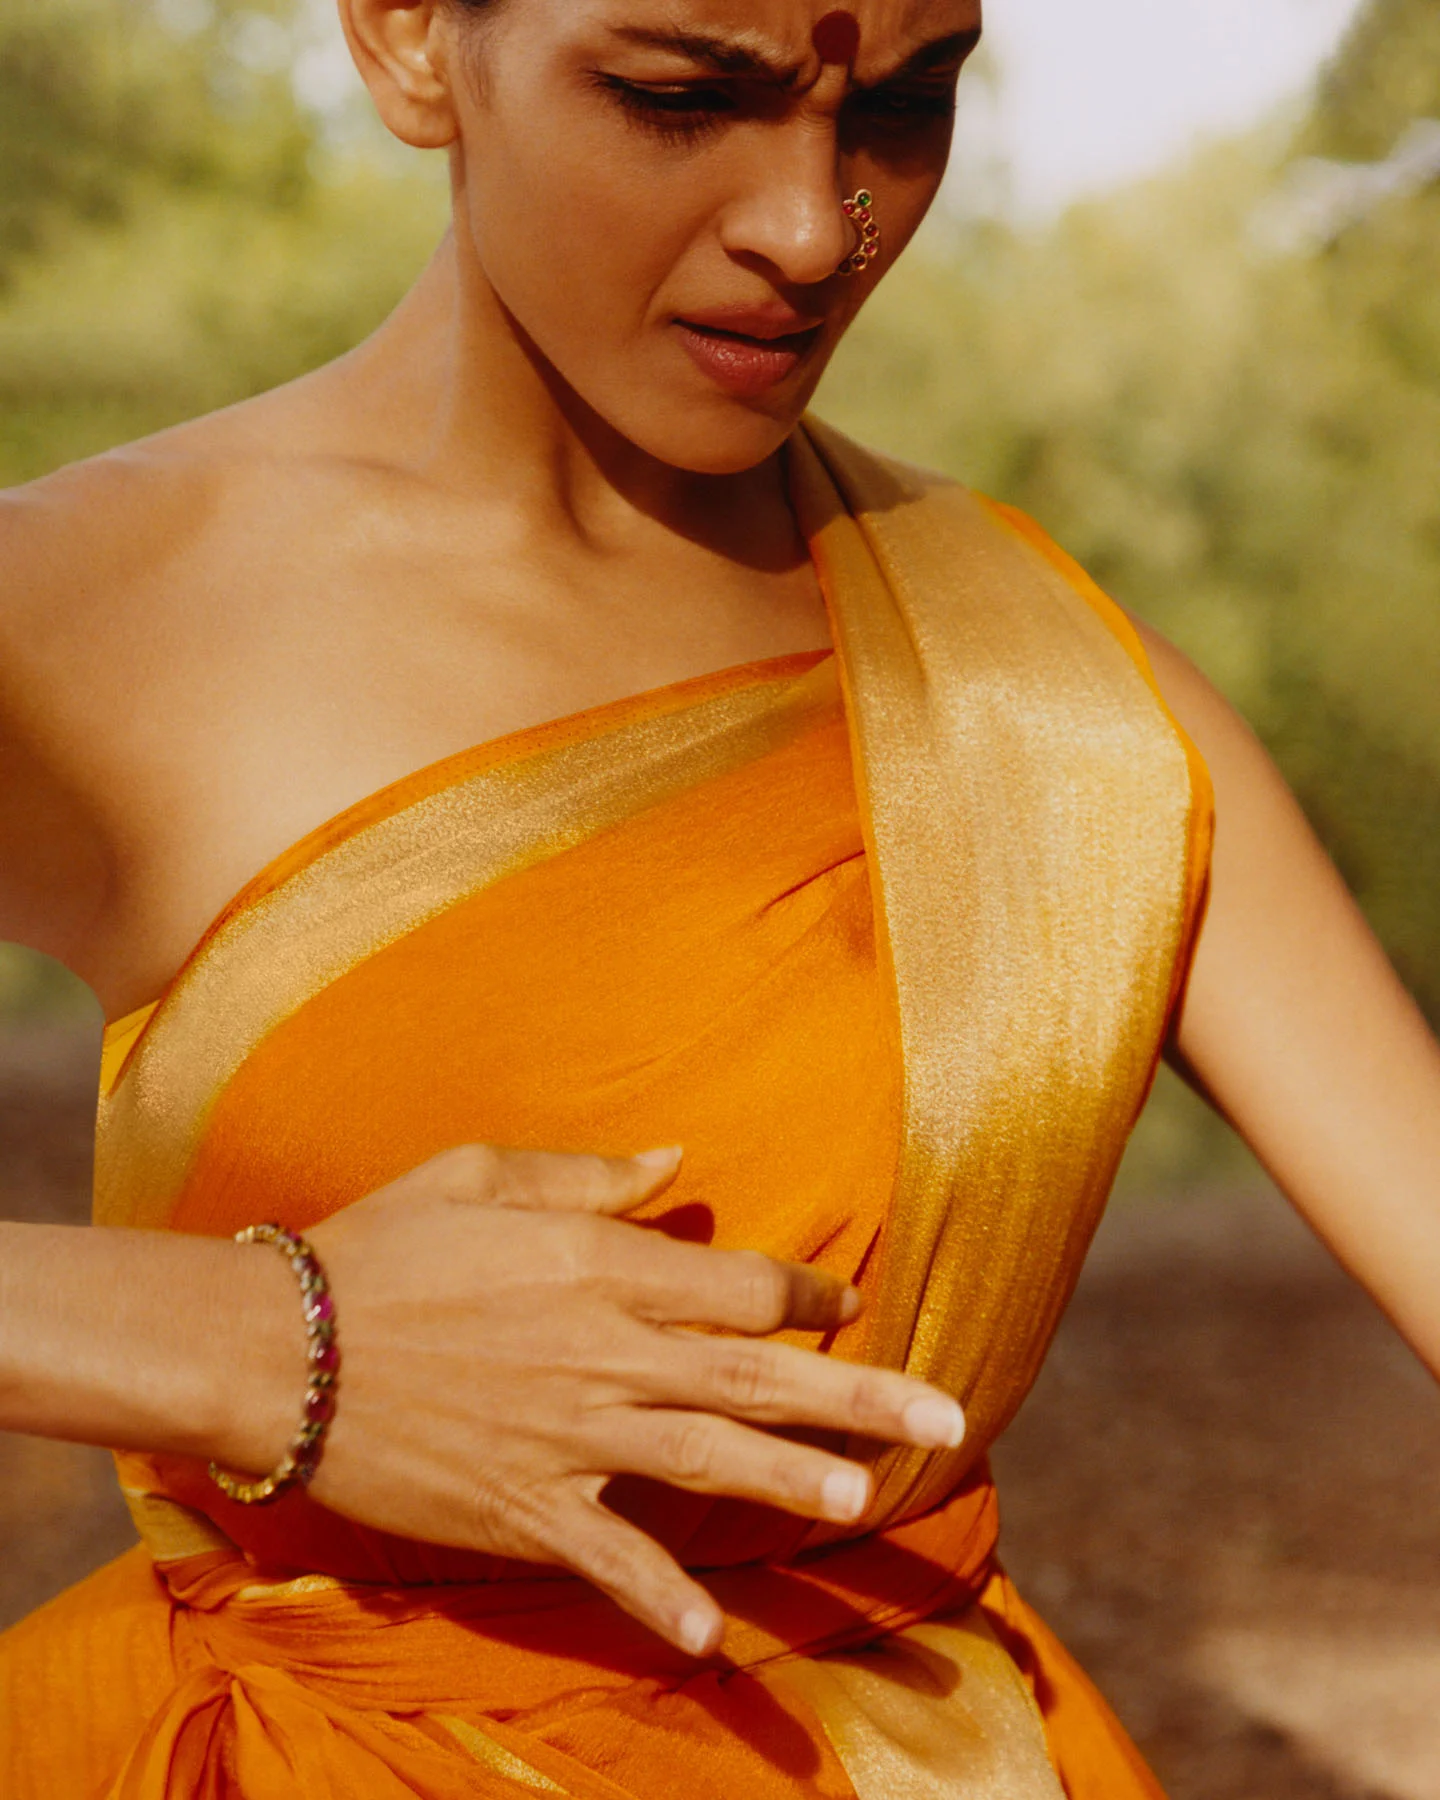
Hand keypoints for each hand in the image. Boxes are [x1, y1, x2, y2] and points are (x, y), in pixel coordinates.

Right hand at [226, 1143, 965, 1655]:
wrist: (278, 1348)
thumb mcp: (482, 1173)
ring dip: (790, 1478)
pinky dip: (658, 1600)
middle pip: (755, 1373)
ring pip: (707, 1458)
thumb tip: (677, 1160)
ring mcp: (569, 1437)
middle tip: (947, 1417)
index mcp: (602, 1264)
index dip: (807, 1293)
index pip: (740, 1285)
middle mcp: (604, 1352)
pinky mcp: (524, 1508)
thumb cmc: (381, 1244)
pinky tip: (714, 1644)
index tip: (848, 1303)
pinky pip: (607, 1557)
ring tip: (865, 1499)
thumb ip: (591, 1172)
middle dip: (858, 1394)